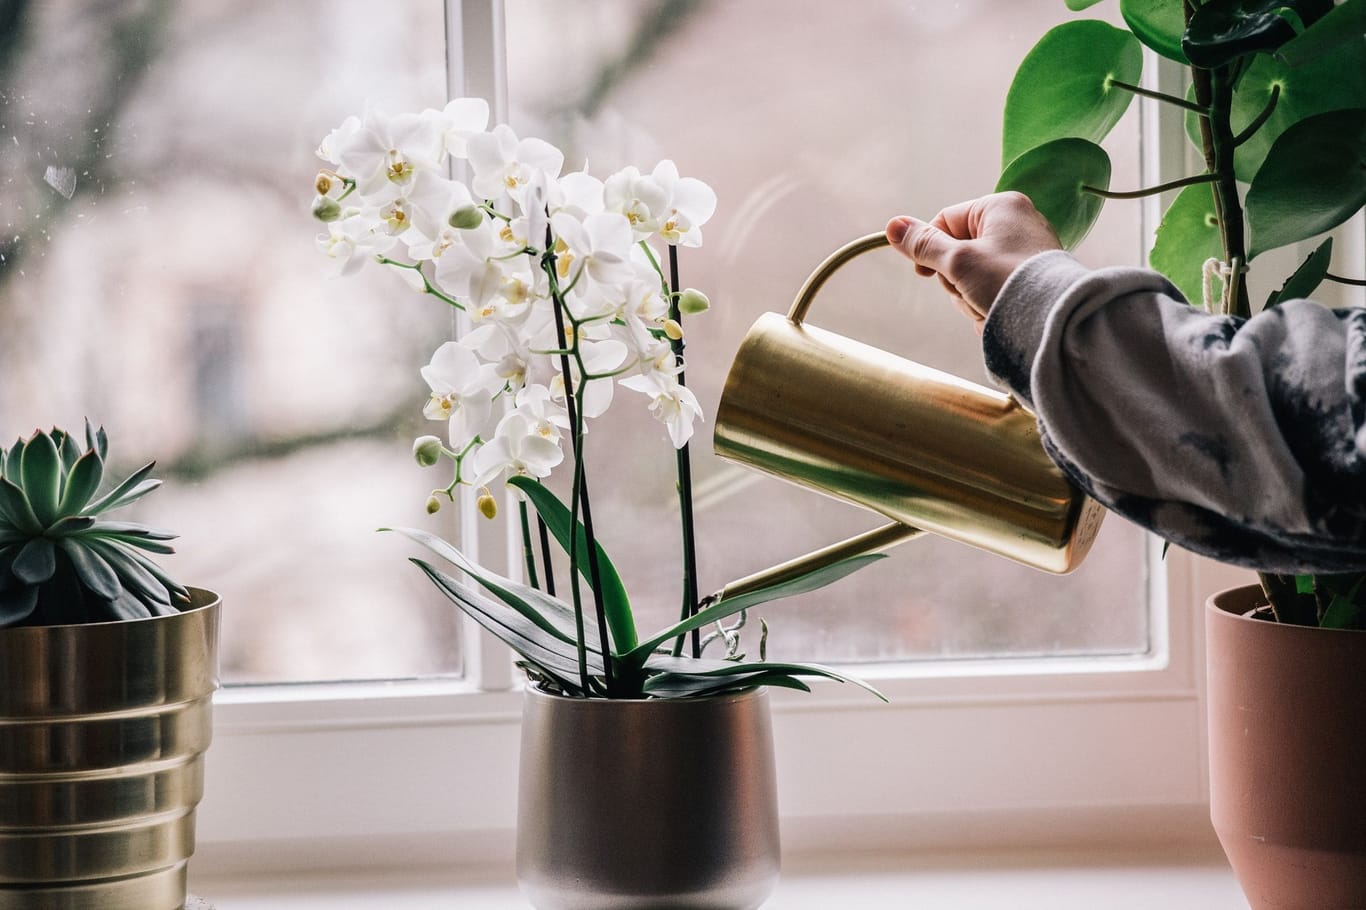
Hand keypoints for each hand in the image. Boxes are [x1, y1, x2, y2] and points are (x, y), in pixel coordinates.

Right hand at [886, 192, 1060, 333]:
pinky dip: (988, 302)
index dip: (930, 249)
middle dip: (956, 279)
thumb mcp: (958, 262)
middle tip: (971, 290)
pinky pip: (992, 287)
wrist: (1054, 322)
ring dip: (970, 295)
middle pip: (957, 250)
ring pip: (972, 274)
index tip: (925, 274)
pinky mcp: (1029, 278)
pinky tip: (999, 312)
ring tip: (988, 304)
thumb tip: (892, 225)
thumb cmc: (1008, 282)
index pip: (945, 221)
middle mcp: (1016, 223)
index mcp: (1001, 207)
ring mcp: (1024, 252)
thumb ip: (924, 244)